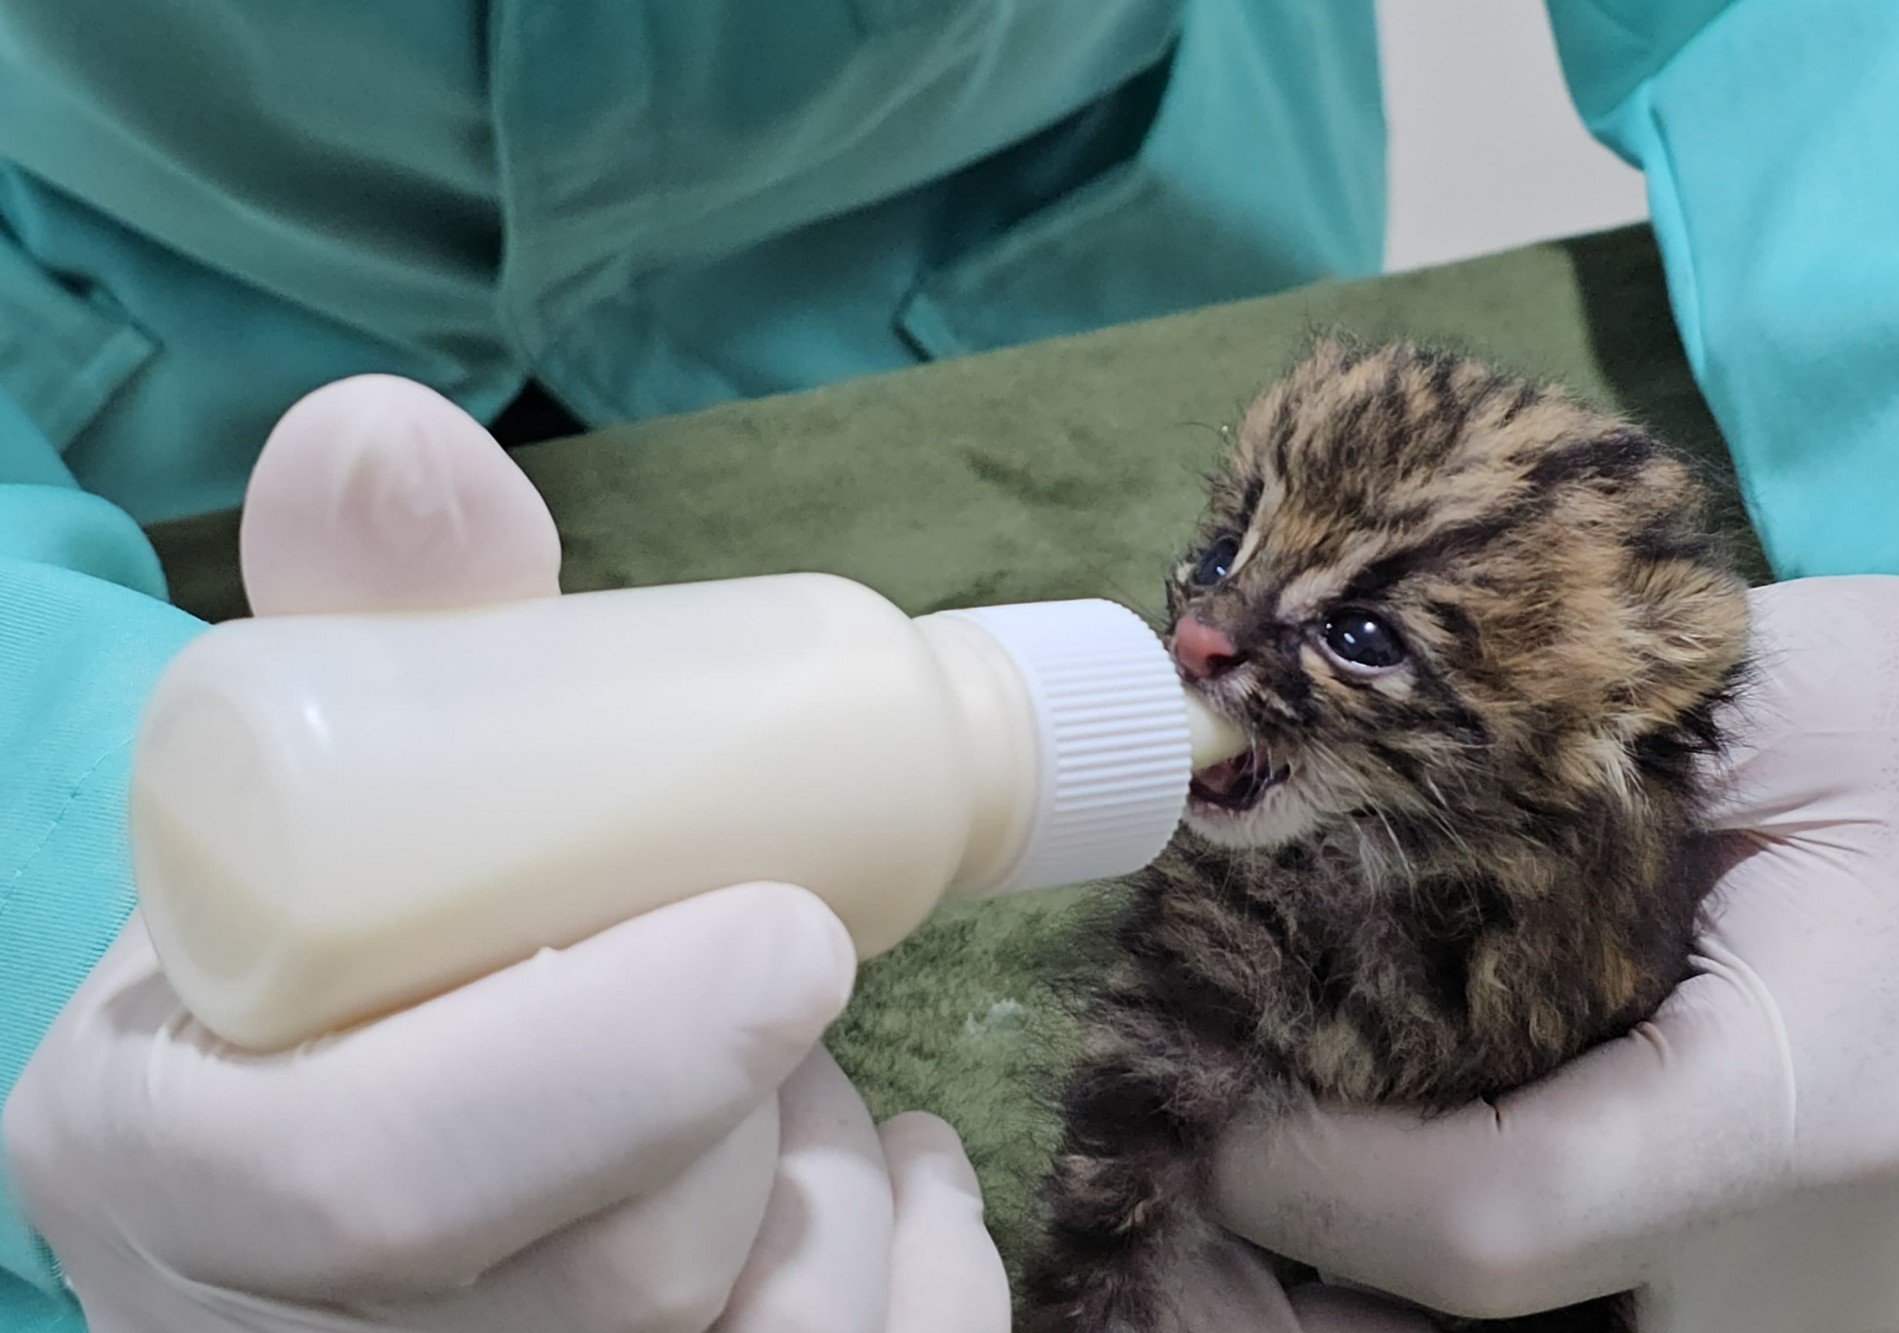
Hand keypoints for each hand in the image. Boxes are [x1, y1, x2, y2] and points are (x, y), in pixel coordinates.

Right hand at [3, 376, 1008, 1331]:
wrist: (333, 1130)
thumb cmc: (350, 941)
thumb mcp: (325, 777)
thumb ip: (377, 610)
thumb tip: (394, 435)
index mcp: (163, 1162)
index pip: (365, 1179)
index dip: (601, 1065)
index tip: (802, 931)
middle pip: (604, 1283)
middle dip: (759, 1110)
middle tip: (790, 961)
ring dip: (844, 1188)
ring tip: (797, 1080)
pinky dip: (930, 1277)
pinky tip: (905, 1174)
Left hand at [1206, 576, 1898, 1331]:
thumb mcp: (1776, 704)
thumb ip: (1551, 771)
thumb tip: (1311, 810)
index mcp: (1813, 1113)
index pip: (1494, 1227)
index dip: (1312, 1181)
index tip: (1209, 1095)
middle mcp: (1827, 1273)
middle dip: (1319, 1276)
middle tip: (1205, 1156)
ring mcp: (1840, 1313)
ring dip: (1389, 1293)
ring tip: (1284, 1169)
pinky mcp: (1826, 1303)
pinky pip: (1614, 1319)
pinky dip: (1484, 1288)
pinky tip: (1406, 1177)